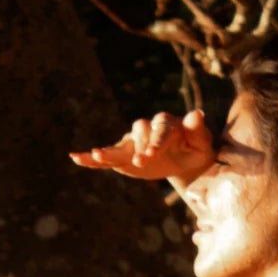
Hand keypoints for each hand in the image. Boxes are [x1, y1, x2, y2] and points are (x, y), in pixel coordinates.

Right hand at [70, 109, 213, 187]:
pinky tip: (75, 158)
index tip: (152, 154)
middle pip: (138, 133)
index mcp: (165, 124)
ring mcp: (132, 143)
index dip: (155, 141)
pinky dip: (91, 159)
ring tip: (96, 155)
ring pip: (119, 145)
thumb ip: (197, 130)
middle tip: (139, 162)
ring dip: (109, 151)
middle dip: (138, 147)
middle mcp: (146, 129)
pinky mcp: (123, 156)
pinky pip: (107, 158)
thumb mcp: (202, 142)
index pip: (159, 130)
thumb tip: (197, 114)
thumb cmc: (195, 149)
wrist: (185, 158)